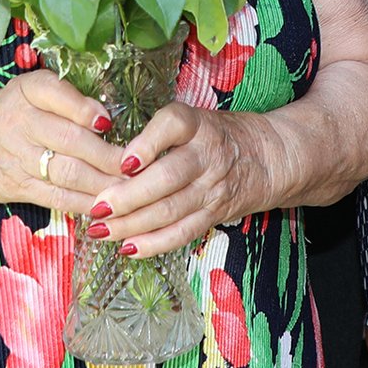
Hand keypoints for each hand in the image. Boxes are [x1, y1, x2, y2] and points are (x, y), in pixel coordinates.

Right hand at [0, 70, 126, 216]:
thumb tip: (107, 117)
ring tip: (132, 188)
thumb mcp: (29, 93)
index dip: (86, 110)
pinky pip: (58, 197)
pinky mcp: (21, 187)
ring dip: (104, 183)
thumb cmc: (7, 115)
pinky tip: (107, 205)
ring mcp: (19, 158)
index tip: (110, 123)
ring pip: (68, 172)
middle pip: (71, 140)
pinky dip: (85, 203)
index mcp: (26, 91)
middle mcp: (20, 122)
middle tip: (139, 165)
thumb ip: (66, 99)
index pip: (57, 94)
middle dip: (109, 156)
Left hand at [92, 104, 288, 257]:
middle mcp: (207, 154)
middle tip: (97, 207)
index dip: (147, 143)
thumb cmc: (214, 134)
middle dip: (128, 197)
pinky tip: (128, 248)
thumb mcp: (191, 119)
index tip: (123, 161)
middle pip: (168, 177)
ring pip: (171, 210)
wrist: (270, 156)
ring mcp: (213, 187)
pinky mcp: (215, 213)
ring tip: (101, 231)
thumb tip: (102, 155)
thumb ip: (154, 133)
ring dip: (133, 224)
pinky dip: (155, 243)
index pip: (173, 125)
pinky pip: (183, 232)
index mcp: (197, 123)